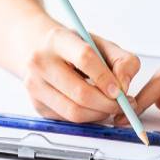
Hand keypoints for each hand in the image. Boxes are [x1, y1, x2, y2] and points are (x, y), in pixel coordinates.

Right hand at [19, 23, 139, 122]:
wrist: (37, 49)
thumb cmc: (73, 47)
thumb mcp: (100, 44)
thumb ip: (122, 60)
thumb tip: (124, 86)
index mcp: (58, 40)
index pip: (85, 58)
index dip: (106, 78)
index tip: (120, 90)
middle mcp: (40, 63)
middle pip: (80, 93)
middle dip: (108, 104)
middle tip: (123, 104)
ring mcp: (35, 86)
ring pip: (74, 112)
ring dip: (99, 114)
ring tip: (110, 106)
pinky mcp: (37, 106)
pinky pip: (68, 120)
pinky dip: (87, 118)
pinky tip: (94, 108)